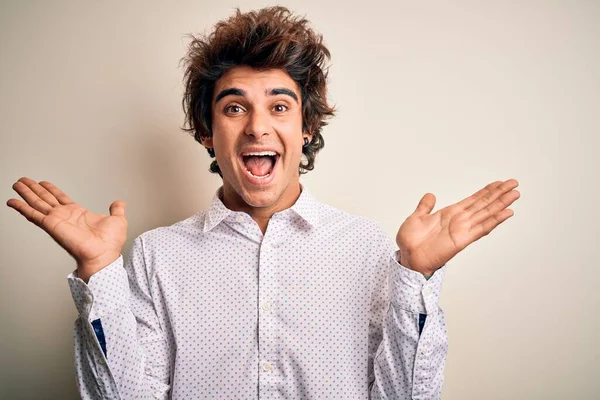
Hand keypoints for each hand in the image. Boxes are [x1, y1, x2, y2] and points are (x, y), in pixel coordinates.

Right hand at [6, 177, 127, 281]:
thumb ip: (116, 210)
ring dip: (26, 193)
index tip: (42, 182)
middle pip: (45, 198)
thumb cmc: (110, 243)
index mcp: (78, 213)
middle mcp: (64, 216)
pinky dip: (21, 208)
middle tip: (23, 181)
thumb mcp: (117, 220)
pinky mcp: (51, 225)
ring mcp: (56, 220)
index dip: (51, 189)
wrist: (103, 254)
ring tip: (16, 184)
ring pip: (37, 203)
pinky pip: (33, 215)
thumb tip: (119, 203)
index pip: (60, 198)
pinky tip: (12, 201)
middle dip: (34, 189)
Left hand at [396, 179, 519, 275]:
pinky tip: (506, 213)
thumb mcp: (416, 217)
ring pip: (486, 213)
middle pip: (484, 204)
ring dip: (501, 204)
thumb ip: (425, 206)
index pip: (473, 200)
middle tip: (514, 183)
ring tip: (515, 194)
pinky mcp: (462, 240)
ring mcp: (462, 229)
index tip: (499, 183)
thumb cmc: (410, 241)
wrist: (408, 257)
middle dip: (499, 193)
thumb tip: (430, 195)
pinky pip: (482, 228)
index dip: (487, 191)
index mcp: (450, 214)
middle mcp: (459, 220)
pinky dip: (495, 220)